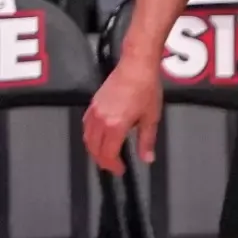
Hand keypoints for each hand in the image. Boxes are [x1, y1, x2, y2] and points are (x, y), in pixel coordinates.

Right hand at [81, 58, 164, 175]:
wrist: (136, 67)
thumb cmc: (145, 89)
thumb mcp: (151, 118)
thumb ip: (146, 141)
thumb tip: (147, 158)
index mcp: (115, 125)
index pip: (108, 153)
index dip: (113, 165)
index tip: (120, 170)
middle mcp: (101, 119)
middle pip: (94, 147)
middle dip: (102, 161)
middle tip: (112, 167)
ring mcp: (95, 111)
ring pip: (87, 137)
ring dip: (94, 150)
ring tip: (105, 156)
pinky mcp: (93, 104)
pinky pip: (86, 125)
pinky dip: (90, 136)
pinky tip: (99, 138)